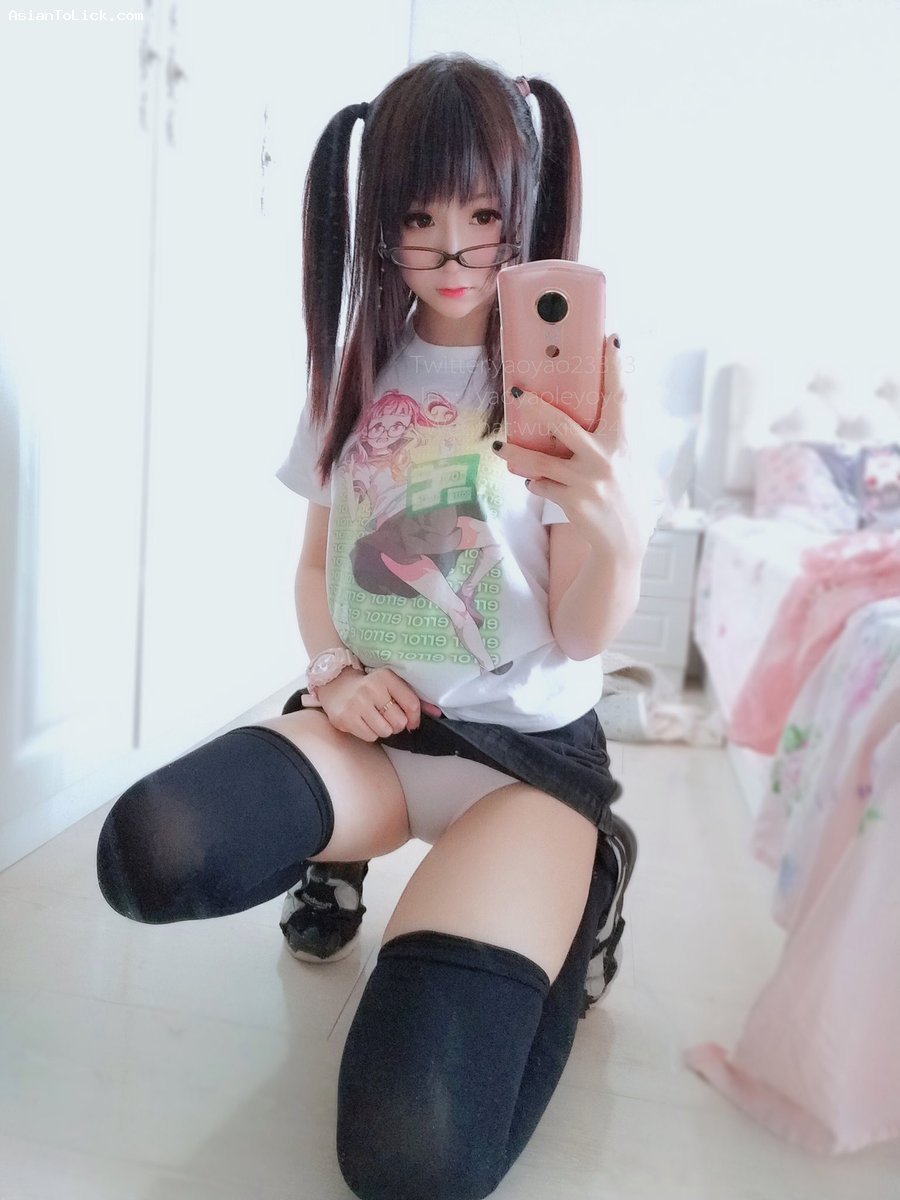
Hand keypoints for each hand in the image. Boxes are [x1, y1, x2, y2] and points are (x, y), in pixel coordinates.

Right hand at [310, 666, 442, 742]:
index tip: (411, 721)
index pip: (412, 704)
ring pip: (385, 731)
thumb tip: (437, 713)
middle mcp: (371, 688)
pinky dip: (370, 733)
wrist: (335, 685)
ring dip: (383, 729)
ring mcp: (356, 704)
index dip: (415, 717)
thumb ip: (414, 699)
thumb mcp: (391, 686)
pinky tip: (364, 722)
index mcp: (385, 677)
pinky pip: (370, 736)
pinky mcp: (346, 718)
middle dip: (396, 724)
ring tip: (375, 718)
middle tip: (387, 716)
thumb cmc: (370, 688)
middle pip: (399, 722)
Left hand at [493, 333, 658, 562]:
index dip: (616, 368)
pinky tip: (535, 483)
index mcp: (624, 442)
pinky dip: (535, 483)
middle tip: (517, 392)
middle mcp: (607, 458)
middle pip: (563, 424)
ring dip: (515, 454)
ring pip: (540, 461)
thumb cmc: (623, 494)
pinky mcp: (574, 501)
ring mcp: (588, 481)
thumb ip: (611, 438)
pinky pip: (542, 486)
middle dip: (536, 407)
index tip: (612, 339)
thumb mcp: (627, 461)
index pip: (621, 397)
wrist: (624, 542)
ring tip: (499, 447)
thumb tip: (586, 410)